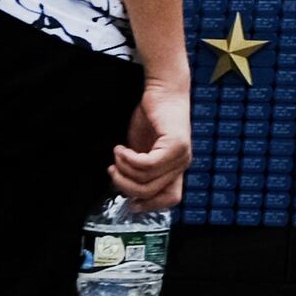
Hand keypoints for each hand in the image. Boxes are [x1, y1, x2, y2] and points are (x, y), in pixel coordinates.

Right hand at [110, 80, 191, 211]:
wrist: (163, 91)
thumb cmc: (151, 119)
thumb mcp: (142, 150)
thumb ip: (139, 170)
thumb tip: (126, 192)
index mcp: (176, 169)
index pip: (171, 199)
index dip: (150, 205)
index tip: (129, 202)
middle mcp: (182, 164)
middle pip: (150, 192)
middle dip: (125, 185)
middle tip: (112, 170)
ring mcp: (182, 155)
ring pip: (145, 179)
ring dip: (123, 169)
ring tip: (116, 154)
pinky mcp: (176, 144)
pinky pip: (146, 164)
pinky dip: (128, 159)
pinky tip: (121, 148)